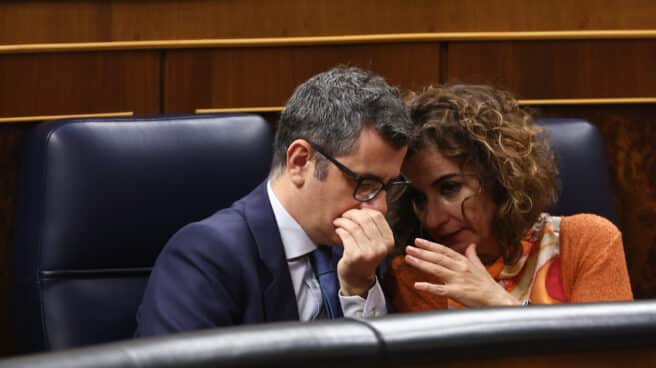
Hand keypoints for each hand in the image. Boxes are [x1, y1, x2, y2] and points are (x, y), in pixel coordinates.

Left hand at [333, 208, 393, 296]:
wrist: (358, 278)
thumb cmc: (365, 255)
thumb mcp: (376, 241)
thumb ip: (375, 223)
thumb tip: (375, 198)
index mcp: (389, 240)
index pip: (377, 216)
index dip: (364, 210)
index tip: (356, 210)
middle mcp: (381, 247)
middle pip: (365, 219)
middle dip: (352, 214)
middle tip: (344, 215)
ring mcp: (368, 252)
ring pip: (354, 227)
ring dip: (343, 221)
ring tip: (339, 222)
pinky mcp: (355, 256)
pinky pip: (345, 235)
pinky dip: (340, 230)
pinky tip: (338, 231)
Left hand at [405, 238, 519, 306]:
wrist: (496, 299)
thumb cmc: (487, 284)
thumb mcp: (480, 267)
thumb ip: (472, 255)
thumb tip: (471, 244)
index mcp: (463, 262)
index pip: (444, 251)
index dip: (430, 245)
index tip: (418, 241)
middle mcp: (459, 268)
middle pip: (437, 258)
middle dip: (421, 252)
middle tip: (408, 248)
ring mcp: (457, 280)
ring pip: (436, 270)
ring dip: (421, 264)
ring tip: (409, 259)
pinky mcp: (456, 293)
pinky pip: (440, 289)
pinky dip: (428, 286)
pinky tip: (417, 284)